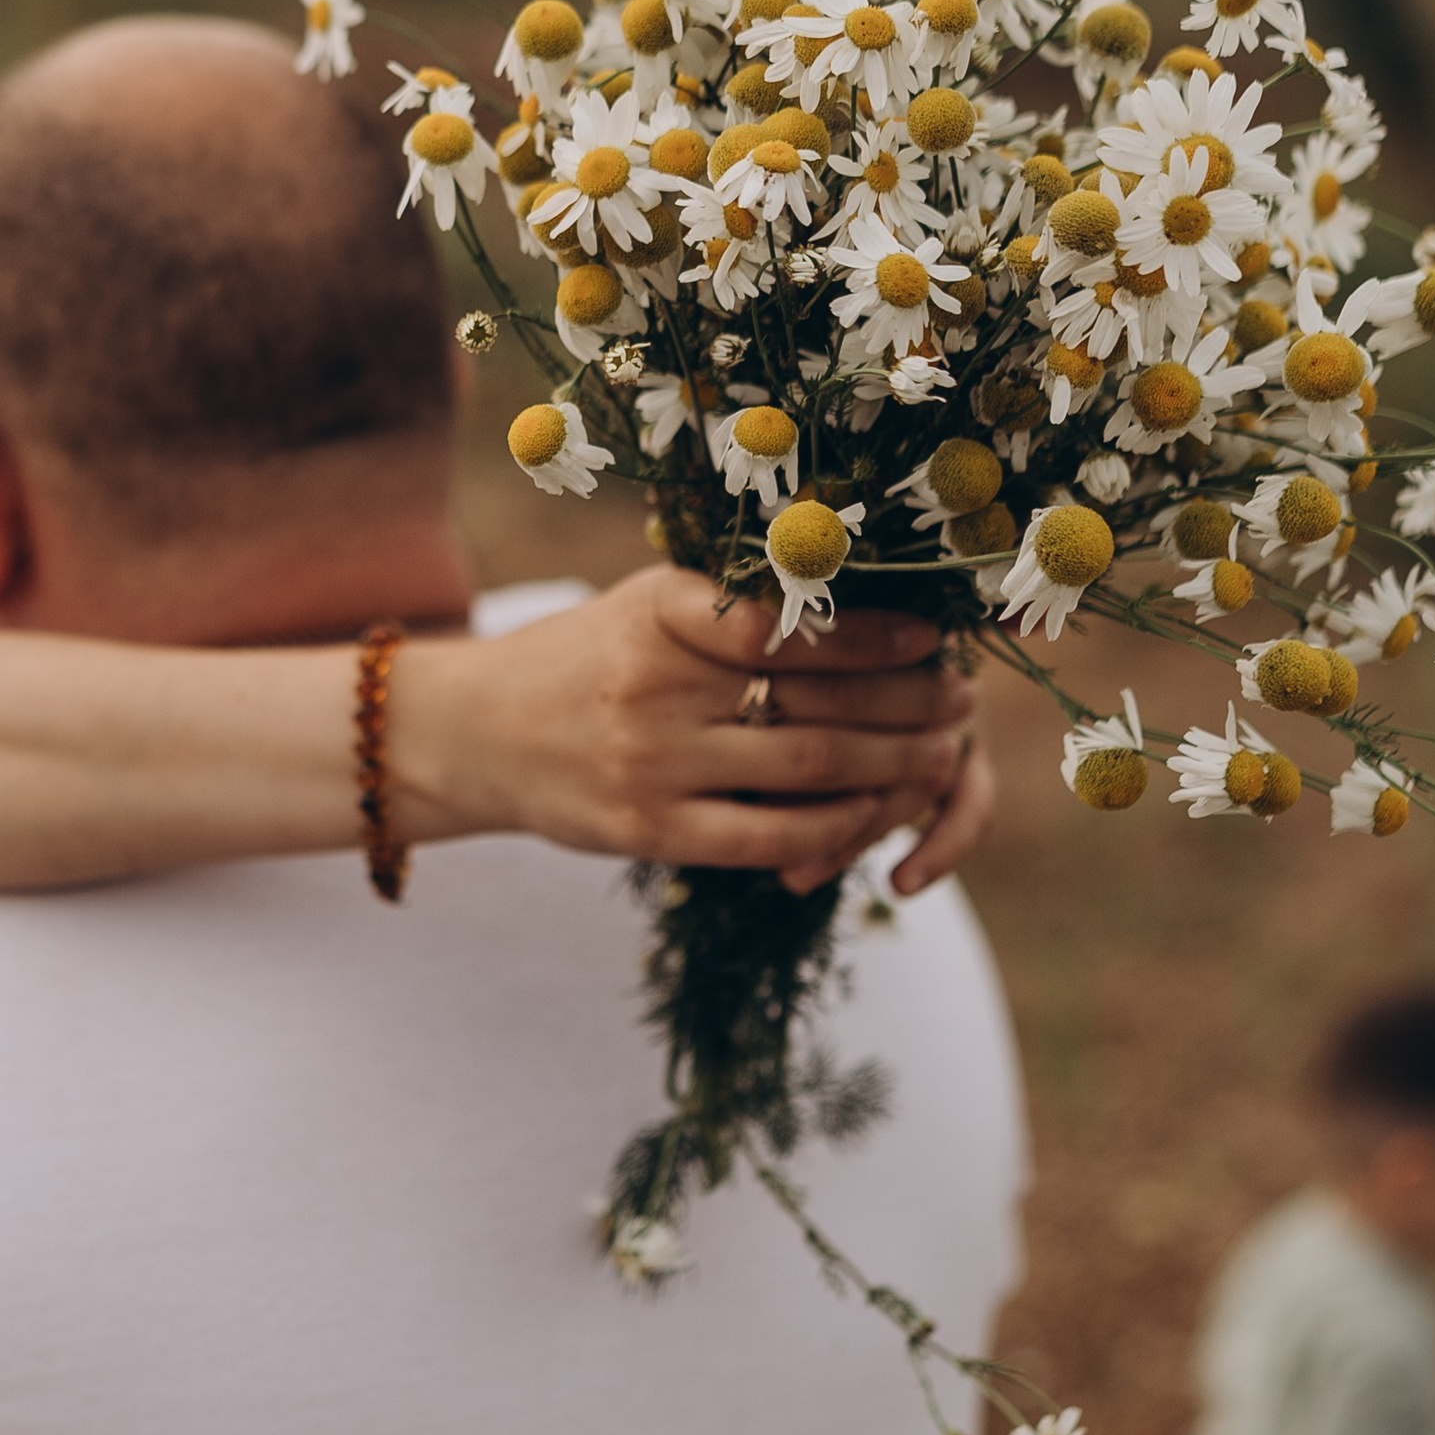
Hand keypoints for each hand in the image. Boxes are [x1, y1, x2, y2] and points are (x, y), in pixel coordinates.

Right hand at [410, 565, 991, 895]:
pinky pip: (766, 838)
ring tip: (937, 752)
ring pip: (806, 770)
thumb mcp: (646, 605)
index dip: (871, 632)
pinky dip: (833, 828)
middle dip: (906, 703)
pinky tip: (874, 812)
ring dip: (890, 764)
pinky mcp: (646, 832)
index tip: (931, 635)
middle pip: (814, 701)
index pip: (784, 623)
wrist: (476, 733)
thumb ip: (735, 603)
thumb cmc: (587, 657)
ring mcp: (650, 765)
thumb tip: (864, 596)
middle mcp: (654, 686)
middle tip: (959, 698)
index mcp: (660, 612)